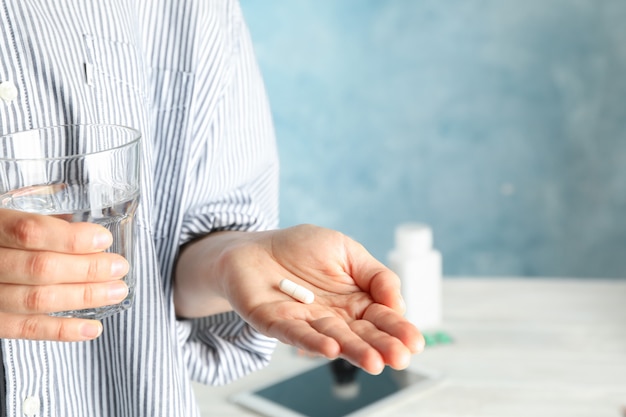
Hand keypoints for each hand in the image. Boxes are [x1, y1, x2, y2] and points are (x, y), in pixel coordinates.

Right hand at [0, 209, 129, 340]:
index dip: (71, 239)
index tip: (103, 240)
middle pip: (40, 268)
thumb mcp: (5, 211)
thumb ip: (38, 217)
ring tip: (117, 291)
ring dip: (84, 297)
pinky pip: (25, 330)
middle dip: (88, 269)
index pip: (31, 232)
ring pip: (36, 300)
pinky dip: (63, 331)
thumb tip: (84, 225)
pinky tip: (93, 328)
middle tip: (120, 267)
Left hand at [176, 224, 424, 374]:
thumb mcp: (346, 250)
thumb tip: (397, 302)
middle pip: (361, 334)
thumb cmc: (301, 248)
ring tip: (375, 362)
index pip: (381, 317)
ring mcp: (305, 322)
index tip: (414, 341)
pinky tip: (331, 348)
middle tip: (400, 357)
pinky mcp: (275, 322)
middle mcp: (333, 317)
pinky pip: (294, 333)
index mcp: (354, 301)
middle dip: (381, 346)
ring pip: (333, 338)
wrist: (255, 246)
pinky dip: (311, 341)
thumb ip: (375, 274)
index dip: (397, 328)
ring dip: (354, 351)